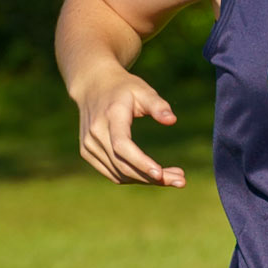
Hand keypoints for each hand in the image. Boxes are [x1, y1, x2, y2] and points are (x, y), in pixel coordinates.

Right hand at [73, 65, 185, 185]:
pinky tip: (153, 175)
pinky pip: (113, 173)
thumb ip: (158, 105)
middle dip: (152, 177)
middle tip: (180, 181)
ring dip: (146, 180)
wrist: (92, 86)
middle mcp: (95, 133)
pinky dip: (134, 178)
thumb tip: (172, 120)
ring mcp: (88, 145)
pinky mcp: (87, 153)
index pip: (122, 145)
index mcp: (110, 116)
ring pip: (119, 173)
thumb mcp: (143, 90)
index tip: (160, 174)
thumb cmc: (123, 88)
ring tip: (174, 178)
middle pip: (123, 164)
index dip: (140, 162)